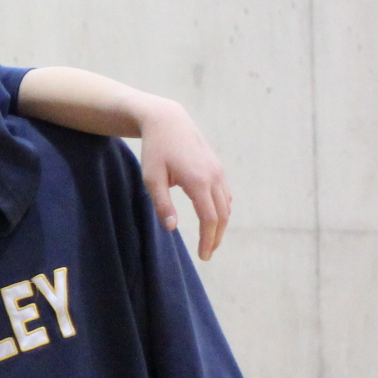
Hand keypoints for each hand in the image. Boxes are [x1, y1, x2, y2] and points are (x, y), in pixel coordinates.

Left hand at [136, 99, 230, 260]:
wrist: (168, 121)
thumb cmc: (155, 150)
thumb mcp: (152, 178)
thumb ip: (162, 204)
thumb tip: (172, 228)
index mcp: (198, 182)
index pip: (209, 219)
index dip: (208, 239)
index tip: (203, 255)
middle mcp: (214, 177)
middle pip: (222, 215)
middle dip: (216, 237)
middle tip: (207, 253)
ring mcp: (218, 171)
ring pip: (226, 205)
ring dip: (221, 224)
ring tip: (210, 239)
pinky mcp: (217, 167)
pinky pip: (225, 194)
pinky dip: (222, 209)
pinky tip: (215, 218)